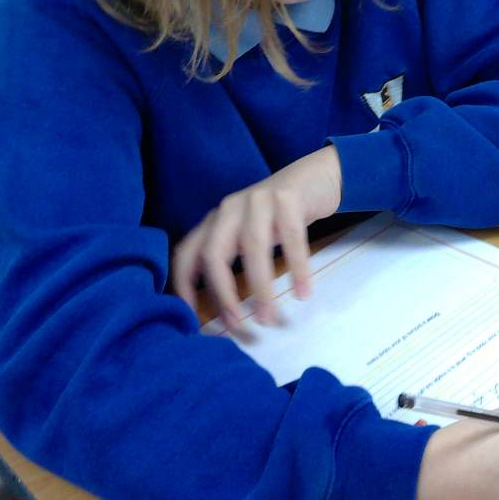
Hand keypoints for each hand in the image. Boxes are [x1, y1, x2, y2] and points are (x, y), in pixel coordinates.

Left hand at [169, 145, 342, 327]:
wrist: (315, 176)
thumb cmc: (277, 215)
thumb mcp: (246, 232)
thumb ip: (230, 256)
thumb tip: (223, 308)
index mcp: (214, 221)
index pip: (186, 254)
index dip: (184, 287)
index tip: (192, 319)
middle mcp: (230, 209)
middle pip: (215, 254)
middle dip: (222, 293)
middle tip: (235, 323)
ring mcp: (258, 200)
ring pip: (253, 248)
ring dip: (261, 287)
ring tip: (269, 318)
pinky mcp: (288, 198)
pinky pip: (293, 239)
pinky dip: (298, 269)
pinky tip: (303, 293)